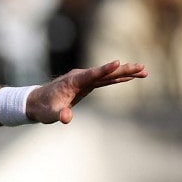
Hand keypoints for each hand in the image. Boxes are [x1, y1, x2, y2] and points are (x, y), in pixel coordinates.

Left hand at [28, 60, 147, 123]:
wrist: (37, 102)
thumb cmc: (43, 108)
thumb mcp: (49, 114)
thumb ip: (58, 115)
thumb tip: (66, 118)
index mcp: (73, 81)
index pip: (92, 74)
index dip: (105, 69)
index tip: (118, 63)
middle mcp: (80, 77)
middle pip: (105, 72)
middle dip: (124, 70)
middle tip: (142, 67)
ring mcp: (84, 80)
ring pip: (108, 75)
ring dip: (125, 73)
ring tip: (144, 71)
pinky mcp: (87, 85)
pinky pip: (105, 80)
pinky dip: (118, 78)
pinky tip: (131, 77)